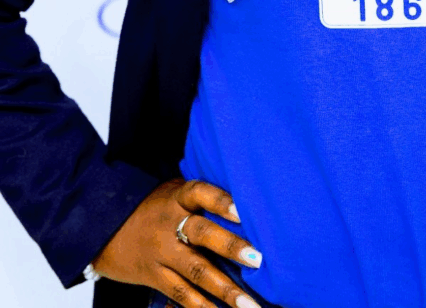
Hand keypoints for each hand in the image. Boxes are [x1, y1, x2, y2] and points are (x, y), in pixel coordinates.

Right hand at [91, 178, 261, 307]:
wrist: (104, 227)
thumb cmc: (153, 207)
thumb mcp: (173, 192)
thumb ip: (201, 199)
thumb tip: (246, 203)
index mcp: (177, 197)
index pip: (201, 193)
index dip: (221, 202)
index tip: (243, 212)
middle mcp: (169, 224)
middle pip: (202, 234)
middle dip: (231, 247)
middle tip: (258, 259)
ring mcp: (160, 253)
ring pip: (195, 271)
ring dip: (224, 289)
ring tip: (249, 304)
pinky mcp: (153, 277)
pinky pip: (180, 294)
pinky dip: (202, 307)